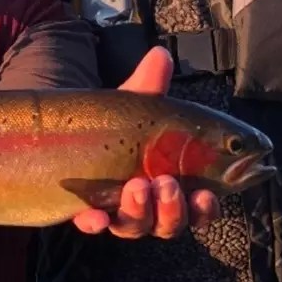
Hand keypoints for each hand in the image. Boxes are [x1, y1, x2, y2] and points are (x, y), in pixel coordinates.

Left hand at [71, 47, 220, 238]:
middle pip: (170, 224)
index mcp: (173, 184)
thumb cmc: (119, 126)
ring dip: (141, 211)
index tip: (207, 194)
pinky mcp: (87, 212)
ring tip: (137, 186)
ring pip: (137, 226)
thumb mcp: (135, 106)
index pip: (198, 207)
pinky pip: (92, 224)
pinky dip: (94, 222)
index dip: (206, 208)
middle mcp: (149, 205)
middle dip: (173, 209)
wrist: (73, 132)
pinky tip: (94, 216)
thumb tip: (160, 55)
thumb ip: (150, 85)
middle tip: (167, 184)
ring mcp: (117, 211)